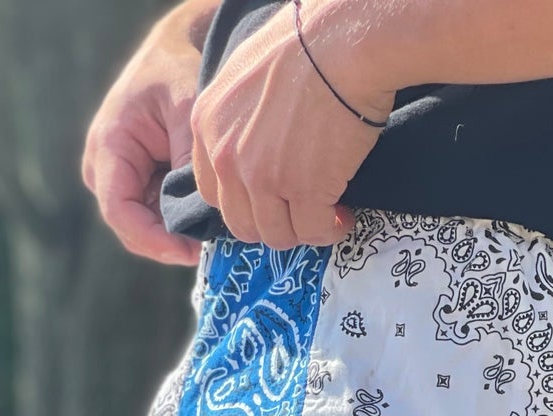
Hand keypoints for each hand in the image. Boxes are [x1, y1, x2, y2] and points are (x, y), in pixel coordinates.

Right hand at [82, 3, 209, 265]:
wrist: (176, 51)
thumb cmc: (180, 73)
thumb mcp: (189, 113)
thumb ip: (190, 166)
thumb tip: (199, 220)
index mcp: (109, 145)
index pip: (119, 211)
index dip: (153, 240)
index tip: (190, 252)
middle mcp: (103, 165)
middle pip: (129, 227)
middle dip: (168, 242)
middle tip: (210, 248)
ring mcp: (117, 176)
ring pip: (143, 226)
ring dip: (175, 234)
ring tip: (211, 229)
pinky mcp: (135, 181)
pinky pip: (154, 215)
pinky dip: (179, 222)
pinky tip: (205, 217)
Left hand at [190, 3, 395, 249]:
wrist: (340, 43)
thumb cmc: (304, 47)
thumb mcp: (245, 77)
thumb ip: (236, 119)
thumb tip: (253, 147)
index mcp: (207, 126)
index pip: (212, 193)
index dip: (246, 203)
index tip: (273, 199)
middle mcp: (227, 156)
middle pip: (241, 223)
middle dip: (274, 224)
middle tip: (301, 212)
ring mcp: (263, 177)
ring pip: (277, 234)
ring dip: (304, 230)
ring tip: (328, 214)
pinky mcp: (303, 190)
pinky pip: (313, 231)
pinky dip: (331, 229)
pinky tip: (344, 215)